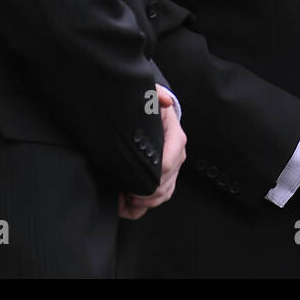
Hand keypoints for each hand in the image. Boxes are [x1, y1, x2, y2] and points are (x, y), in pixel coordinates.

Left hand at [118, 85, 186, 219]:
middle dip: (143, 191)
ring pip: (162, 195)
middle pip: (164, 185)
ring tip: (122, 193)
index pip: (168, 165)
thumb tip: (164, 101)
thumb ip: (157, 95)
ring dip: (142, 200)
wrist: (154, 116)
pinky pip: (158, 199)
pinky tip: (125, 198)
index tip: (129, 176)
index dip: (149, 176)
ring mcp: (172, 170)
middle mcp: (177, 156)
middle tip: (122, 187)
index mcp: (176, 139)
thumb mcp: (151, 96)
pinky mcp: (165, 179)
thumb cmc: (151, 109)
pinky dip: (141, 205)